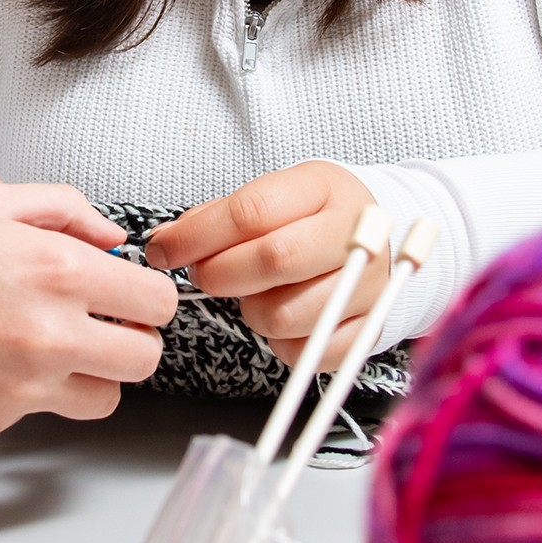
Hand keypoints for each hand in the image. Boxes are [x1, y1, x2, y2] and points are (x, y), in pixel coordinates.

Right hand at [0, 185, 173, 435]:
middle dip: (130, 338)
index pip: (155, 302)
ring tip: (52, 346)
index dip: (145, 295)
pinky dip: (29, 391)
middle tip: (99, 321)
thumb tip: (113, 239)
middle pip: (145, 358)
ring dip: (92, 374)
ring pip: (105, 398)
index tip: (126, 292)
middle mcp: (50, 334)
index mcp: (57, 270)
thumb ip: (64, 210)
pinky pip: (41, 413)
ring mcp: (23, 387)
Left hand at [142, 163, 387, 369]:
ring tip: (254, 294)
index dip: (197, 237)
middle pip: (273, 261)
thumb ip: (217, 216)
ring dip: (251, 312)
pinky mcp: (371, 328)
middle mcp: (355, 234)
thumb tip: (165, 241)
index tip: (164, 251)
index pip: (252, 212)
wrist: (377, 238)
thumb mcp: (271, 195)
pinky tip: (282, 315)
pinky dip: (282, 343)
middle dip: (220, 275)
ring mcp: (368, 284)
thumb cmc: (310, 216)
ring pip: (284, 315)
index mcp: (323, 188)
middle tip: (206, 275)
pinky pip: (307, 353)